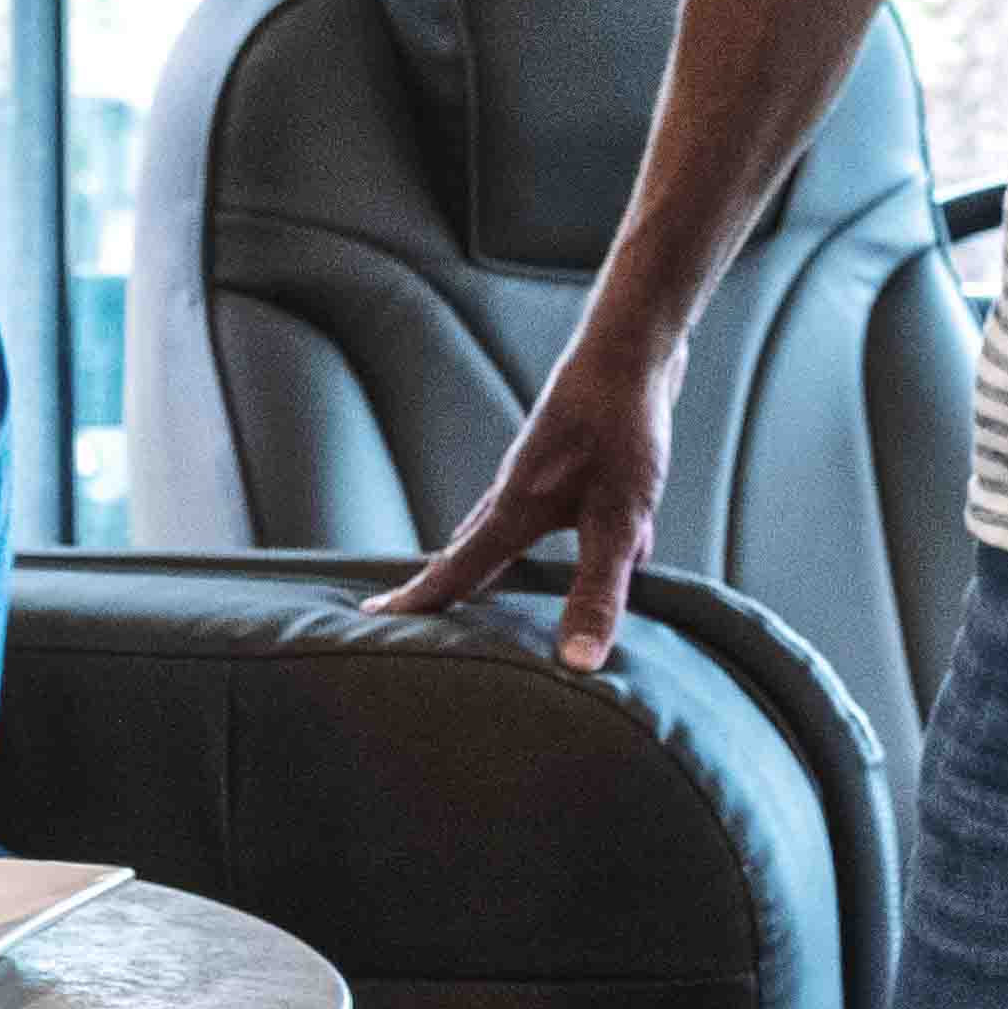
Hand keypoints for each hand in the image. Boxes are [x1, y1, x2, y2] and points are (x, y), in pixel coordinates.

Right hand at [373, 323, 678, 665]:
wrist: (634, 344)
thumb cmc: (621, 425)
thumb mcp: (617, 520)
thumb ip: (598, 591)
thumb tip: (577, 664)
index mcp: (514, 510)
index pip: (456, 569)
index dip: (419, 601)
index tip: (373, 619)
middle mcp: (516, 489)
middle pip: (469, 547)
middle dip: (444, 583)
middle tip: (409, 610)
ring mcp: (542, 469)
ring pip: (506, 525)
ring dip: (490, 557)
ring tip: (482, 585)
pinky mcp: (574, 456)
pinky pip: (551, 509)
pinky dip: (549, 535)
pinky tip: (596, 544)